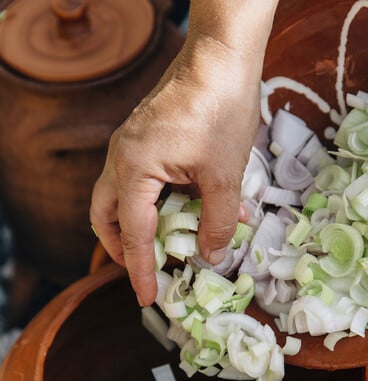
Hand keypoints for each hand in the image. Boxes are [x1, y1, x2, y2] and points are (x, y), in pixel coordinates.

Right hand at [90, 0, 278, 306]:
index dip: (141, 269)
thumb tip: (212, 257)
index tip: (147, 297)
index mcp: (134, 169)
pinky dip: (150, 202)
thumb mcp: (224, 176)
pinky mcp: (143, 138)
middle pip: (104, 215)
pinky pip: (136, 180)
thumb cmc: (222, 111)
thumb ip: (216, 222)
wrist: (220, 58)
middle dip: (120, 248)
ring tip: (160, 246)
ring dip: (133, 225)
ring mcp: (129, 145)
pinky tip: (181, 210)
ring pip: (116, 197)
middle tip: (144, 269)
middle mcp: (121, 158)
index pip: (132, 234)